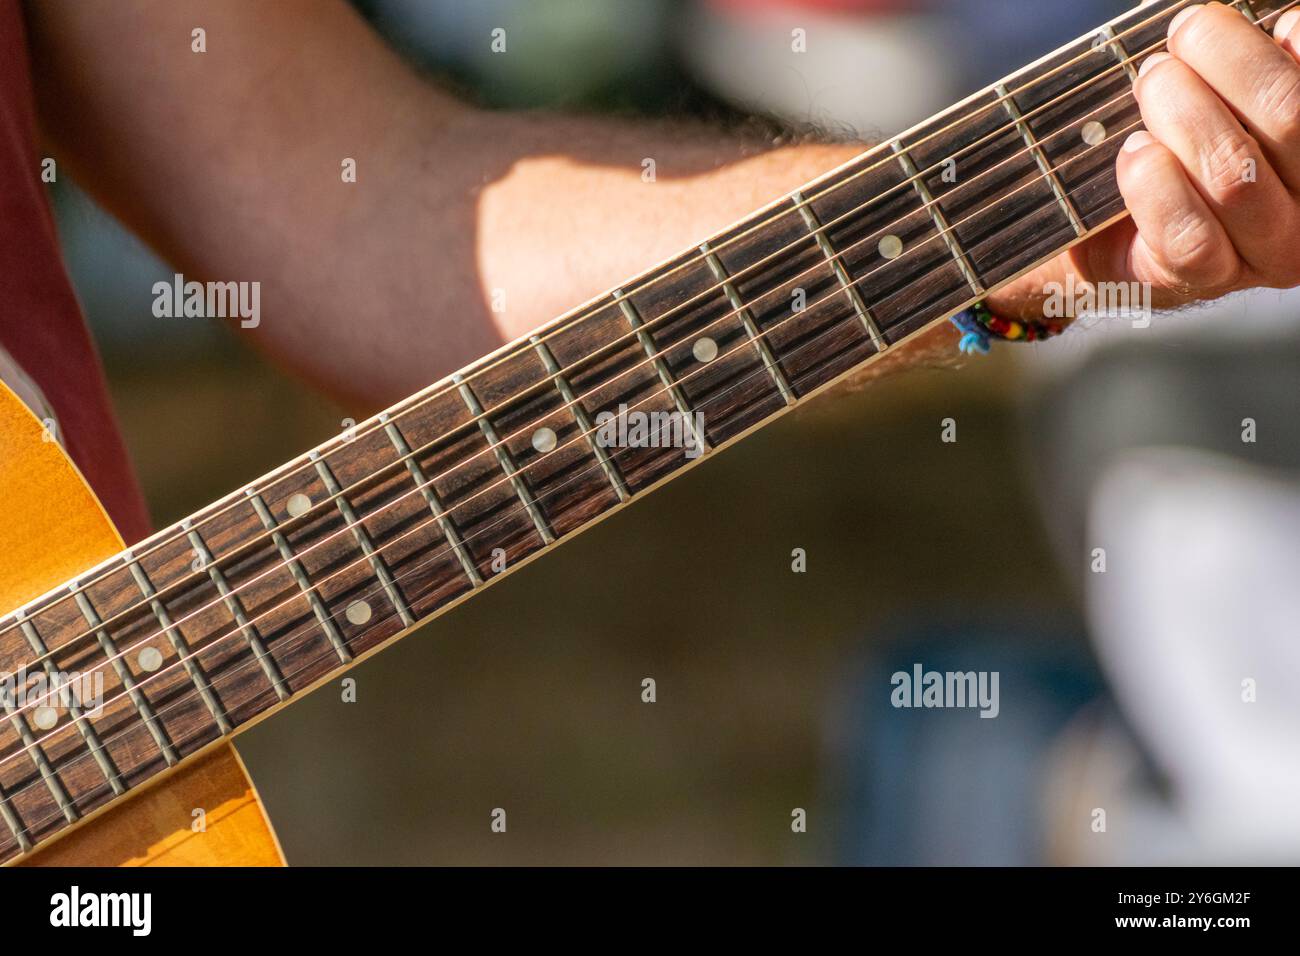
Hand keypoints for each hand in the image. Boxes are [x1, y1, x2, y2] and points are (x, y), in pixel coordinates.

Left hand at [989, 1, 1299, 321]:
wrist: (1111, 225)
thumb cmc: (1183, 141)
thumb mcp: (1231, 96)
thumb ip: (1259, 69)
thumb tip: (1280, 23)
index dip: (1296, 44)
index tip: (1260, 20)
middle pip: (1289, 116)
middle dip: (1226, 60)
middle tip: (1181, 37)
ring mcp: (1267, 252)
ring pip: (1235, 176)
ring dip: (1184, 112)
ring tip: (1151, 81)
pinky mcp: (1206, 280)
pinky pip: (1187, 234)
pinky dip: (1154, 183)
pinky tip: (1135, 149)